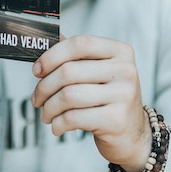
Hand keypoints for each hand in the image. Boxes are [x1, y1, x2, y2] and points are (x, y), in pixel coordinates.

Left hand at [31, 35, 151, 171]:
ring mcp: (123, 95)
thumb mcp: (99, 71)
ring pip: (68, 96)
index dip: (52, 55)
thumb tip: (48, 39)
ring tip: (46, 114)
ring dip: (49, 107)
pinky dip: (58, 123)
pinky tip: (57, 125)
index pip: (80, 44)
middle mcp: (125, 70)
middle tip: (38, 98)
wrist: (133, 133)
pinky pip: (73, 118)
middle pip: (69, 71)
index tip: (37, 70)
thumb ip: (76, 55)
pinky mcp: (116, 120)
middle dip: (44, 87)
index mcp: (120, 51)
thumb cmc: (110, 98)